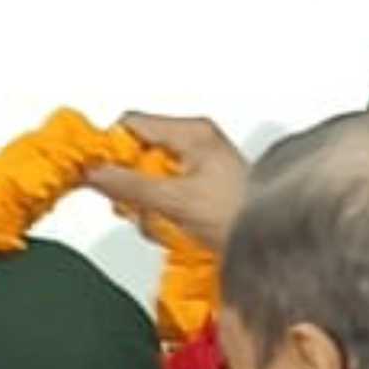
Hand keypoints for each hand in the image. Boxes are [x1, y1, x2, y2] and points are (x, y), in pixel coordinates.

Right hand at [93, 115, 250, 253]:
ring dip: (148, 207)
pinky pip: (166, 196)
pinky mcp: (204, 190)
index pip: (132, 125)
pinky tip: (175, 231)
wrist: (275, 244)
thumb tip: (93, 172)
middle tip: (137, 208)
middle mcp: (197, 143)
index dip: (108, 147)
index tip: (93, 172)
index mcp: (192, 133)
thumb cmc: (240, 215)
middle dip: (131, 187)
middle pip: (138, 153)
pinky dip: (163, 215)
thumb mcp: (175, 201)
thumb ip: (130, 186)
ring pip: (149, 179)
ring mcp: (201, 167)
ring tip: (165, 225)